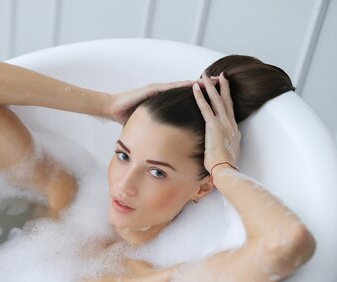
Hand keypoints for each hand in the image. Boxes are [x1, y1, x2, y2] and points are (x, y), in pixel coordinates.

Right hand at [104, 78, 218, 124]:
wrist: (112, 109)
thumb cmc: (129, 117)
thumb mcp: (149, 126)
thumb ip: (159, 131)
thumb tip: (165, 145)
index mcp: (167, 103)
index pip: (189, 98)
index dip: (204, 97)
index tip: (219, 96)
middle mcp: (165, 94)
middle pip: (189, 89)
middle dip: (207, 86)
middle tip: (223, 82)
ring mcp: (159, 90)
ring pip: (182, 86)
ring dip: (197, 83)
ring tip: (212, 80)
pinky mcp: (152, 90)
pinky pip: (170, 88)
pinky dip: (182, 86)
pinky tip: (193, 84)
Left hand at [192, 72, 240, 173]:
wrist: (226, 170)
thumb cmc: (224, 166)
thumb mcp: (227, 153)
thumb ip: (223, 146)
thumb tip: (218, 147)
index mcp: (234, 131)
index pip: (230, 110)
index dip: (227, 98)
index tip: (225, 89)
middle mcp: (230, 124)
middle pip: (226, 101)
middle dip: (222, 86)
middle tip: (220, 75)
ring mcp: (223, 124)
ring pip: (216, 100)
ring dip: (210, 87)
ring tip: (204, 75)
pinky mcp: (214, 127)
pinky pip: (205, 108)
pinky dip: (200, 97)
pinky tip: (195, 88)